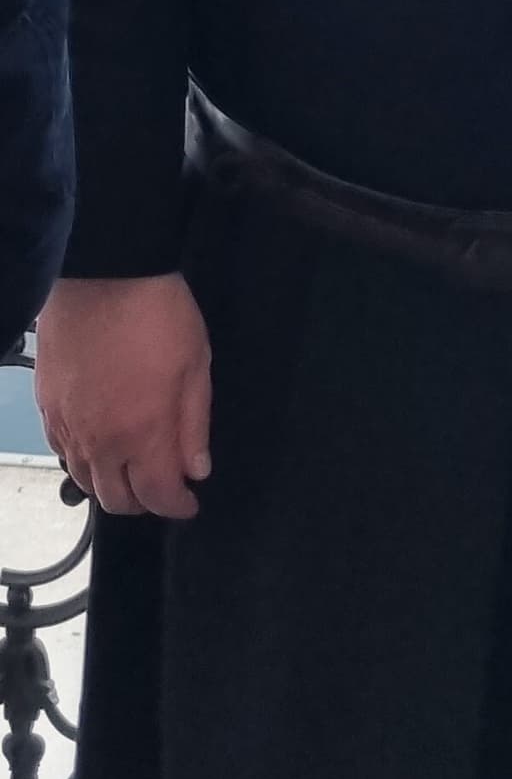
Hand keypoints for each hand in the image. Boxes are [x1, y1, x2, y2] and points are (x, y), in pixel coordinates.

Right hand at [35, 274, 212, 521]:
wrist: (105, 272)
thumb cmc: (157, 313)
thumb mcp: (196, 365)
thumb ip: (194, 424)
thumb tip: (196, 469)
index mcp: (143, 434)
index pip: (158, 496)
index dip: (177, 506)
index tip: (189, 502)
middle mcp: (100, 441)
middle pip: (117, 499)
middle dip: (145, 502)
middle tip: (163, 488)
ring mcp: (69, 424)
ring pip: (85, 480)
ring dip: (111, 485)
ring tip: (131, 471)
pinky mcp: (47, 404)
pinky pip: (62, 450)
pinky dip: (82, 461)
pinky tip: (97, 447)